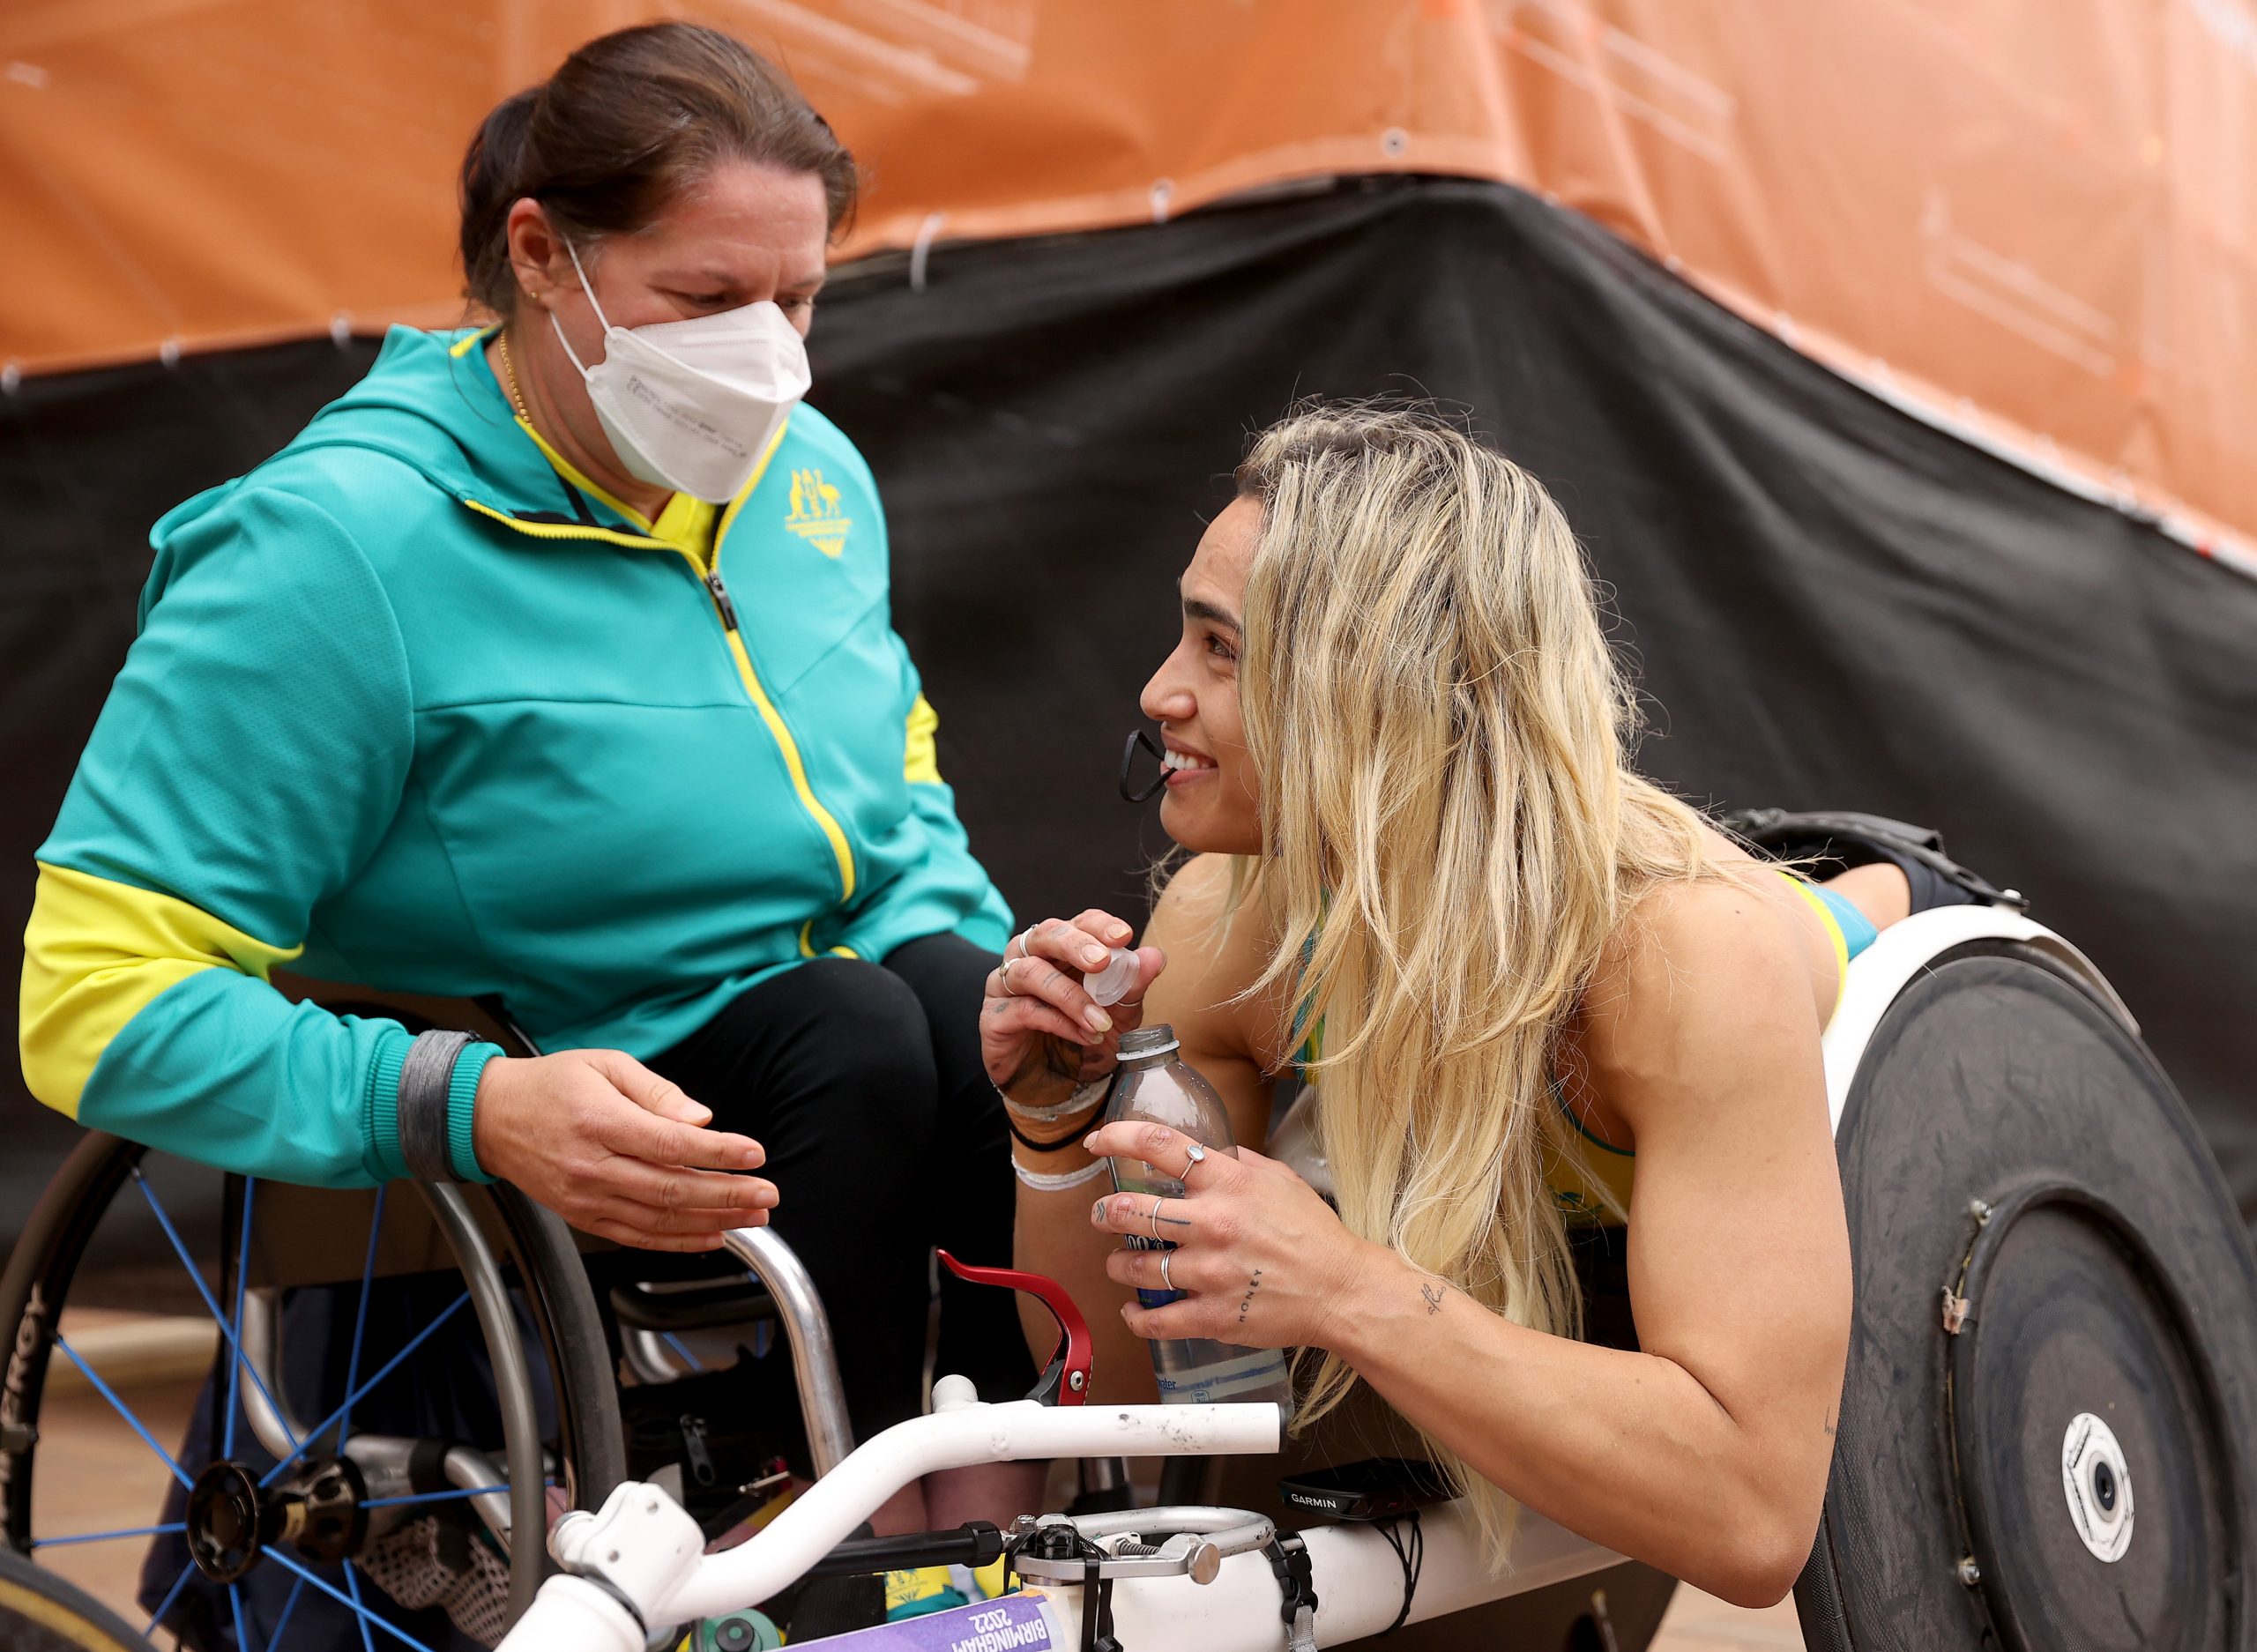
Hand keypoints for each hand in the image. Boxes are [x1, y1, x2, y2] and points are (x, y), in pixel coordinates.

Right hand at [472, 1049, 775, 1251]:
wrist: (490, 1118)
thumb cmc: (551, 1086)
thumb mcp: (606, 1065)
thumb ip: (657, 1092)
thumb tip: (700, 1119)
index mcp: (600, 1122)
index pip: (671, 1145)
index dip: (718, 1153)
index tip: (755, 1154)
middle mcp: (592, 1167)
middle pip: (671, 1190)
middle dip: (727, 1195)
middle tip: (767, 1195)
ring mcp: (586, 1198)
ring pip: (659, 1220)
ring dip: (712, 1222)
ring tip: (752, 1217)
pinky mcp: (582, 1217)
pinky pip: (636, 1236)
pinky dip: (677, 1241)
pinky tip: (711, 1236)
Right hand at [981, 912, 1166, 1120]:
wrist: (1058, 1084)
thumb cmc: (1085, 1035)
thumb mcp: (1119, 1014)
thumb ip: (1133, 985)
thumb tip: (1156, 957)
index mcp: (1062, 948)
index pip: (1078, 922)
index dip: (1098, 925)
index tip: (1124, 936)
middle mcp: (1030, 957)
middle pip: (1045, 933)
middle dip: (1075, 945)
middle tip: (1101, 962)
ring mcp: (1006, 985)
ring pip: (1031, 972)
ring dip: (1071, 996)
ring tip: (1101, 1021)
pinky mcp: (995, 1017)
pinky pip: (1024, 1009)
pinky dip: (1059, 1022)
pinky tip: (1084, 1036)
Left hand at [1085, 1119, 1380, 1350]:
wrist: (1343, 1290)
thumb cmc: (1315, 1234)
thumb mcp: (1281, 1179)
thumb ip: (1241, 1163)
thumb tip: (1211, 1152)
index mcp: (1229, 1182)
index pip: (1160, 1147)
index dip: (1118, 1138)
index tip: (1098, 1142)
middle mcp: (1213, 1223)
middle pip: (1131, 1209)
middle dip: (1104, 1213)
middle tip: (1101, 1216)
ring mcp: (1210, 1271)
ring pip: (1136, 1266)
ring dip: (1118, 1264)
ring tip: (1119, 1263)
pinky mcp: (1213, 1315)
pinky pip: (1157, 1319)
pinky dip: (1137, 1317)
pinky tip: (1135, 1311)